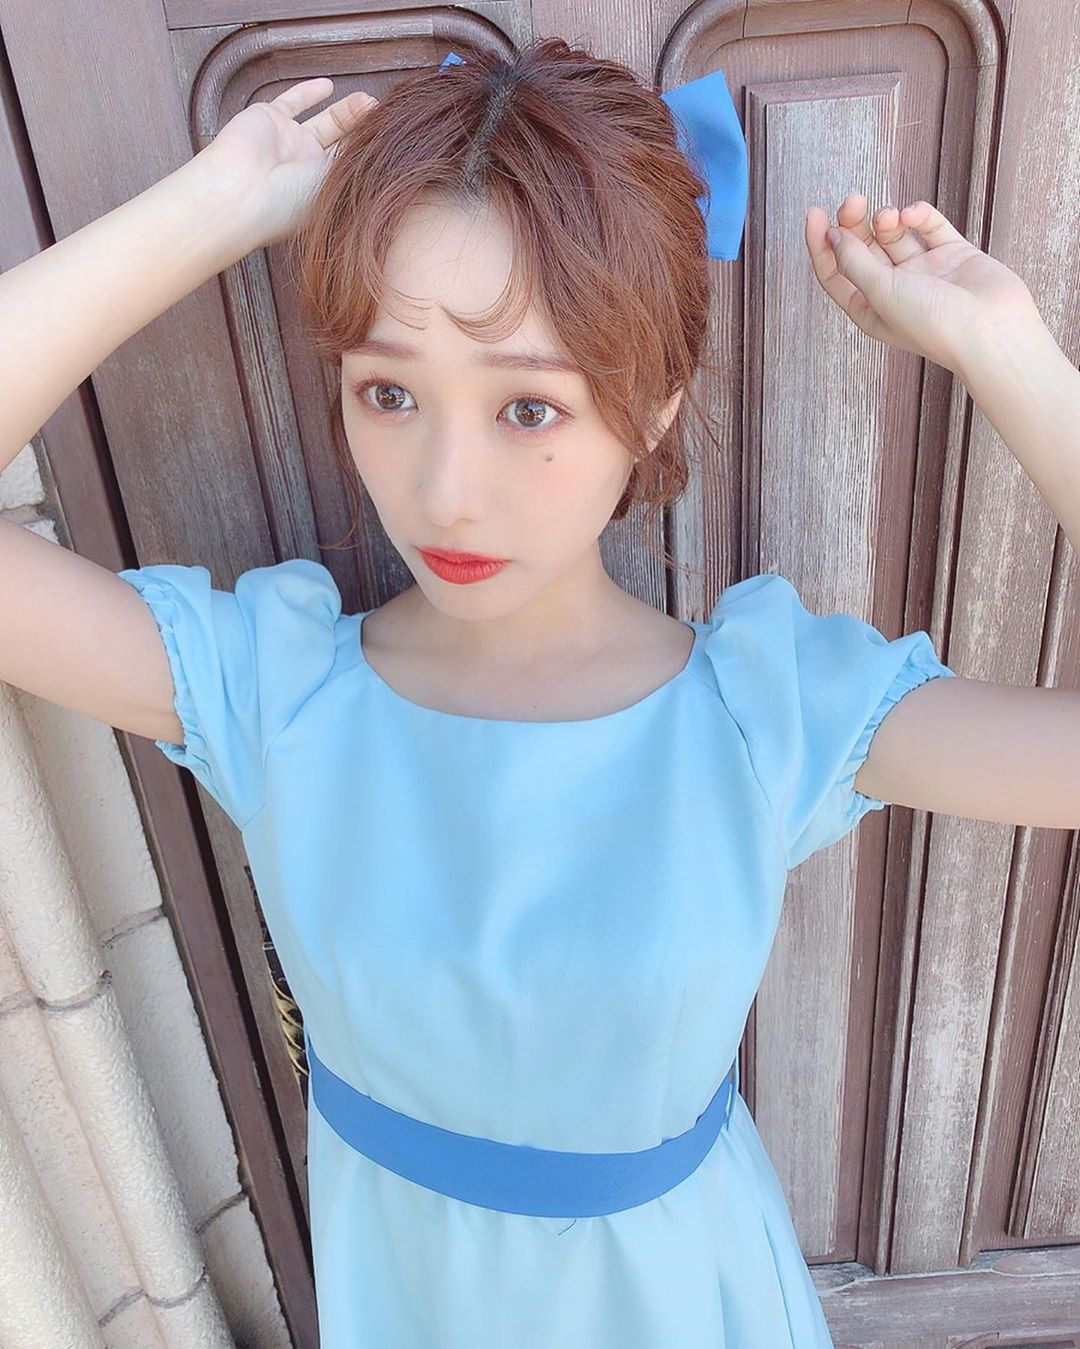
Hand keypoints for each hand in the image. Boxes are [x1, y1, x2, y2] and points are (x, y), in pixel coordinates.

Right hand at [196, 77, 377, 247]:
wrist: (240, 192)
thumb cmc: (288, 204)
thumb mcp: (334, 188)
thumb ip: (358, 166)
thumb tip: (387, 153)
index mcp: (324, 196)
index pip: (354, 171)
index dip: (373, 156)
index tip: (396, 142)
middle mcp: (307, 171)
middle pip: (344, 145)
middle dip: (365, 131)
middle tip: (386, 117)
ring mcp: (289, 145)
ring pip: (325, 123)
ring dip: (348, 112)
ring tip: (368, 102)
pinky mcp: (270, 119)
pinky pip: (292, 102)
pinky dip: (309, 93)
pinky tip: (329, 85)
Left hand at [804, 194, 1044, 376]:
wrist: (990, 330)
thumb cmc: (932, 323)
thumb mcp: (880, 292)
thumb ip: (853, 262)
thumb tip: (831, 236)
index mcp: (870, 309)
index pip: (835, 274)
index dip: (821, 245)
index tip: (816, 213)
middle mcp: (895, 291)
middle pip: (863, 250)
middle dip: (854, 224)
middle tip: (853, 202)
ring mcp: (925, 272)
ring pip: (895, 236)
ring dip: (887, 219)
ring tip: (888, 215)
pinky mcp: (954, 255)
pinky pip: (930, 228)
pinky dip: (919, 216)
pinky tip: (914, 213)